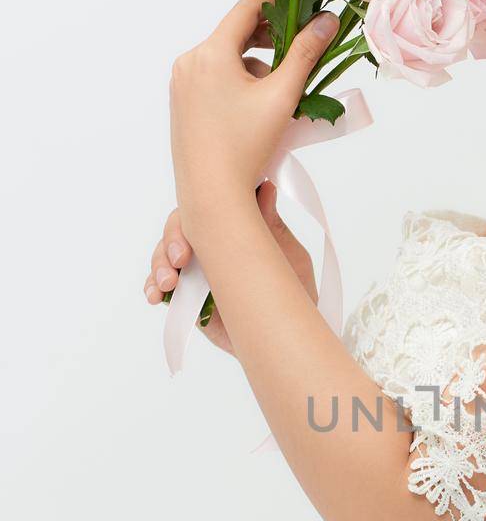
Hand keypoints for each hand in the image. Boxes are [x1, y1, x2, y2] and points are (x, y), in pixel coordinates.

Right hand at [144, 180, 317, 355]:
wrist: (293, 333)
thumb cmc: (297, 291)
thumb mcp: (289, 256)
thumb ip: (272, 224)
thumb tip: (266, 186)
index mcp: (231, 229)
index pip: (202, 210)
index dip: (192, 213)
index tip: (196, 225)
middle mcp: (209, 247)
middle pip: (177, 231)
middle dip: (171, 242)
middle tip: (180, 260)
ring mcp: (196, 273)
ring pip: (164, 257)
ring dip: (159, 265)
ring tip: (167, 283)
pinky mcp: (188, 300)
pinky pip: (163, 290)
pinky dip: (153, 289)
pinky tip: (155, 295)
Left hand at [168, 0, 338, 228]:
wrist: (212, 195)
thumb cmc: (246, 146)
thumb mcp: (282, 96)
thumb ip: (306, 53)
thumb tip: (327, 20)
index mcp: (210, 53)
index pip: (246, 10)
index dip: (278, 6)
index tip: (302, 14)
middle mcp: (189, 62)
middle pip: (234, 34)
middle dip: (269, 42)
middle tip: (298, 55)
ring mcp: (181, 84)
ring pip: (226, 60)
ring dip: (255, 68)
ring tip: (278, 97)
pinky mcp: (181, 103)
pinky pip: (213, 79)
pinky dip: (236, 84)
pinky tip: (254, 112)